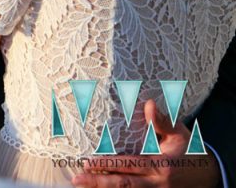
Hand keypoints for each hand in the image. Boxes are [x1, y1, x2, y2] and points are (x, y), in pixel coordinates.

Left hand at [72, 100, 220, 186]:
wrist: (206, 174)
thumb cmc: (187, 149)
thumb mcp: (180, 133)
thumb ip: (162, 121)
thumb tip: (149, 104)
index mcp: (162, 165)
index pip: (130, 166)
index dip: (109, 165)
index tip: (88, 161)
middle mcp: (157, 183)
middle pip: (124, 185)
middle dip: (99, 183)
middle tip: (77, 179)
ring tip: (80, 184)